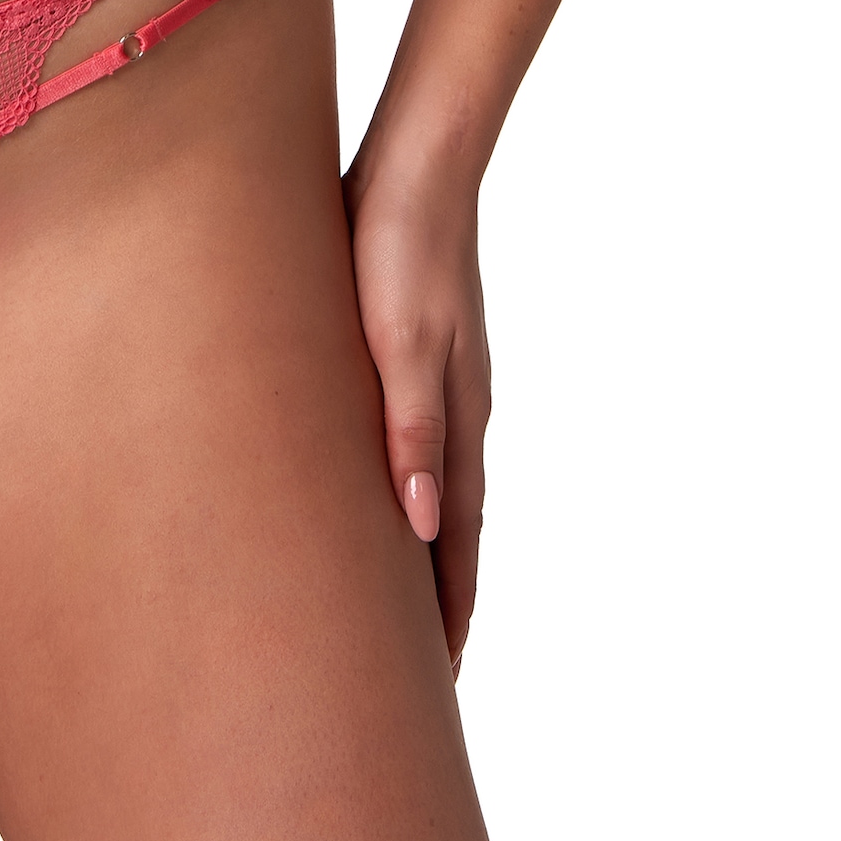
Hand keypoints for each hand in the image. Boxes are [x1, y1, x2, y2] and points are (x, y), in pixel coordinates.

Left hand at [342, 154, 490, 673]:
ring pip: (434, 482)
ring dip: (422, 545)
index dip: (448, 611)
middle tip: (421, 670)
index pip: (458, 540)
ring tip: (396, 596)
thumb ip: (410, 429)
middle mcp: (457, 406)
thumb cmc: (400, 245)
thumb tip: (420, 526)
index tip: (438, 683)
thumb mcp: (398, 341)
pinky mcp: (413, 343)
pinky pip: (416, 437)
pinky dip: (408, 483)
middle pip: (453, 525)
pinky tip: (381, 481)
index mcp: (457, 416)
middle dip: (438, 597)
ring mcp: (440, 376)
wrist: (418, 158)